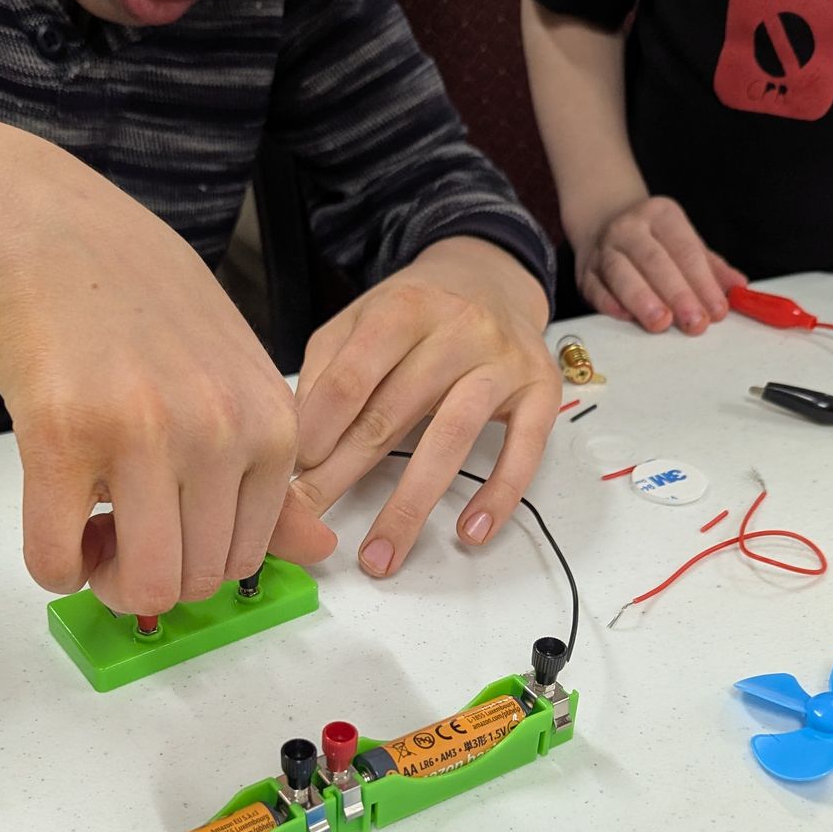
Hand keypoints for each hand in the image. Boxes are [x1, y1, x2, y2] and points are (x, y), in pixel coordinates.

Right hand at [0, 57, 318, 614]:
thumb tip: (320, 552)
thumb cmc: (147, 311)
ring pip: (143, 586)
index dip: (198, 562)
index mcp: (272, 425)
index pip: (249, 557)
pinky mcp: (61, 436)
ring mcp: (142, 435)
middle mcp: (219, 432)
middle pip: (198, 582)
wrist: (56, 235)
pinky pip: (56, 560)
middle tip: (117, 529)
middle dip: (152, 577)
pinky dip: (53, 567)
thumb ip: (275, 473)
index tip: (164, 525)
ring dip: (106, 579)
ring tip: (89, 528)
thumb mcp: (238, 381)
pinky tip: (54, 524)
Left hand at [275, 237, 560, 577]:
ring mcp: (502, 361)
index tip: (291, 479)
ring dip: (411, 504)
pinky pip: (524, 450)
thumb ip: (327, 372)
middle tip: (311, 527)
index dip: (317, 434)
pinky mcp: (541, 390)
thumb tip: (301, 447)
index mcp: (403, 308)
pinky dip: (498, 494)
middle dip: (344, 477)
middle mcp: (457, 329)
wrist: (491, 275)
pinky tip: (471, 533)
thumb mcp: (359, 319)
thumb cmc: (414, 311)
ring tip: (380, 555)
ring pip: (452, 438)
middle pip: (392, 414)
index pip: (350, 379)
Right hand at [572, 194, 744, 333]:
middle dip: (677, 293)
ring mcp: (603, 249)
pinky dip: (610, 303)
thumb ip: (712, 267)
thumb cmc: (654, 242)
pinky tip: (626, 317)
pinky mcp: (584, 273)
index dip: (703, 281)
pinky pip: (596, 288)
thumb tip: (738, 288)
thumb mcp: (685, 243)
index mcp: (661, 215)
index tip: (717, 310)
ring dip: (642, 300)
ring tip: (661, 323)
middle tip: (695, 323)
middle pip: (655, 261)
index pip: (685, 250)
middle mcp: (630, 228)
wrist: (603, 224)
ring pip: (622, 273)